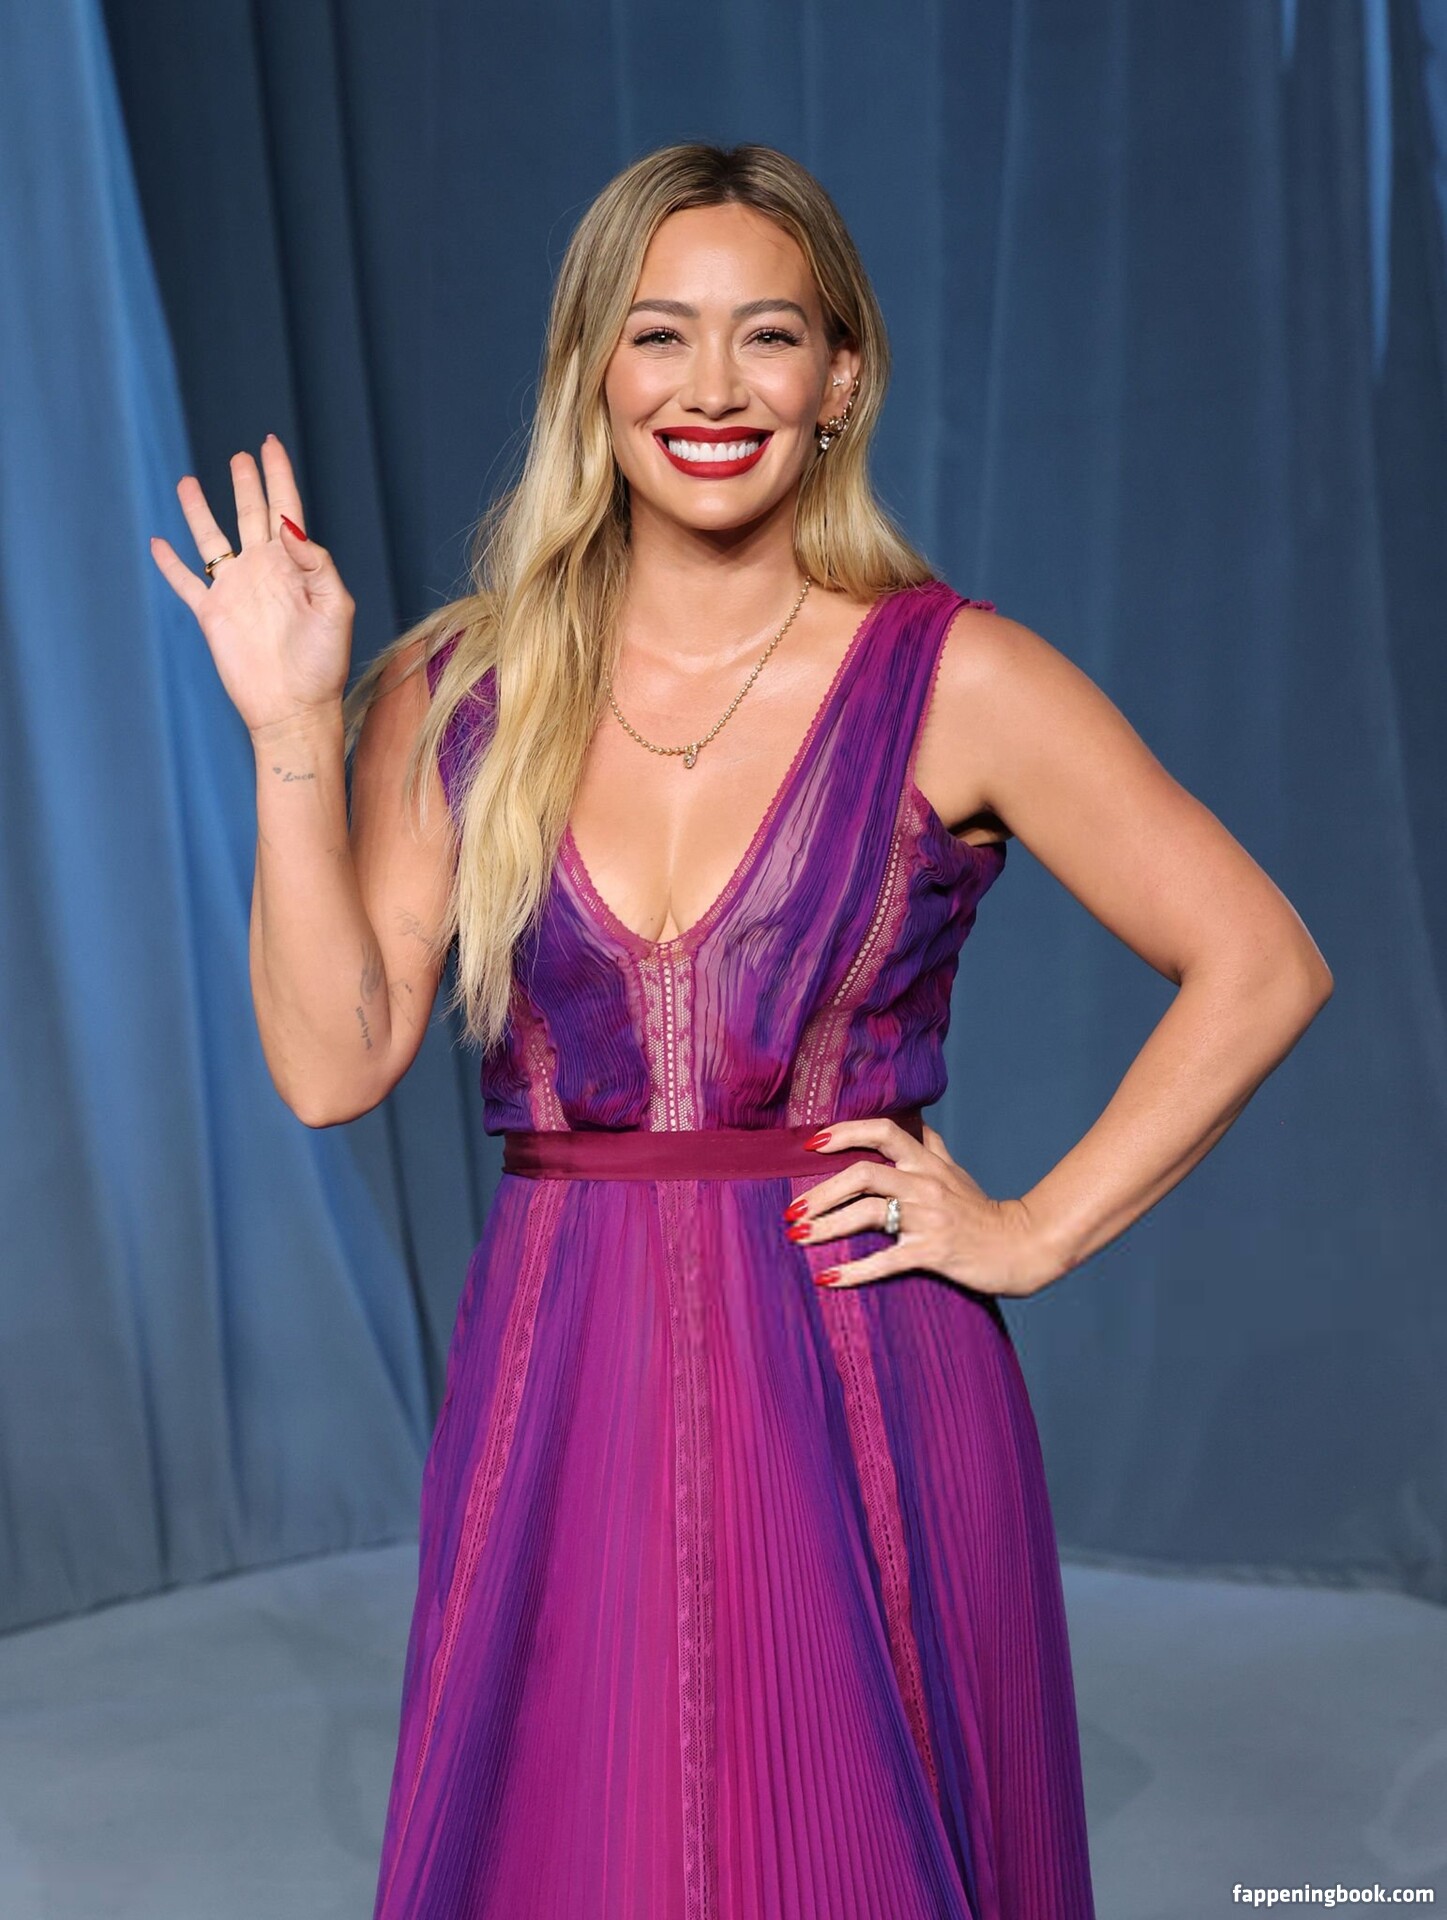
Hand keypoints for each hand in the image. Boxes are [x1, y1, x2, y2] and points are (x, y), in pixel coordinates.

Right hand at [149, 435, 354, 737]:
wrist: (293, 708)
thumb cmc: (324, 663)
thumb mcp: (336, 608)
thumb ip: (317, 563)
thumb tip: (286, 526)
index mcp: (295, 566)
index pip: (285, 508)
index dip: (278, 475)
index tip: (270, 444)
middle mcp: (263, 571)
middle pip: (250, 514)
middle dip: (246, 484)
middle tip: (240, 456)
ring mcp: (236, 591)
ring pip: (211, 540)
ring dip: (199, 511)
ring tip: (186, 481)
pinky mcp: (212, 614)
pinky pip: (185, 582)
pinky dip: (169, 563)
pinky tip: (158, 542)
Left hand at [786, 1115, 1060, 1298]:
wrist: (1022, 1247)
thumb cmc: (984, 1212)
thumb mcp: (957, 1173)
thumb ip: (932, 1146)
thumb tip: (914, 1119)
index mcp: (928, 1163)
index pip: (883, 1132)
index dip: (845, 1132)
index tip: (811, 1143)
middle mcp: (926, 1184)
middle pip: (863, 1173)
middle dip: (821, 1191)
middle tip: (792, 1209)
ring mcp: (929, 1218)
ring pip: (867, 1213)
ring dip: (826, 1226)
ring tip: (799, 1237)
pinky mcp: (932, 1252)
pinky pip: (885, 1260)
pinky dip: (853, 1271)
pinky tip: (827, 1278)